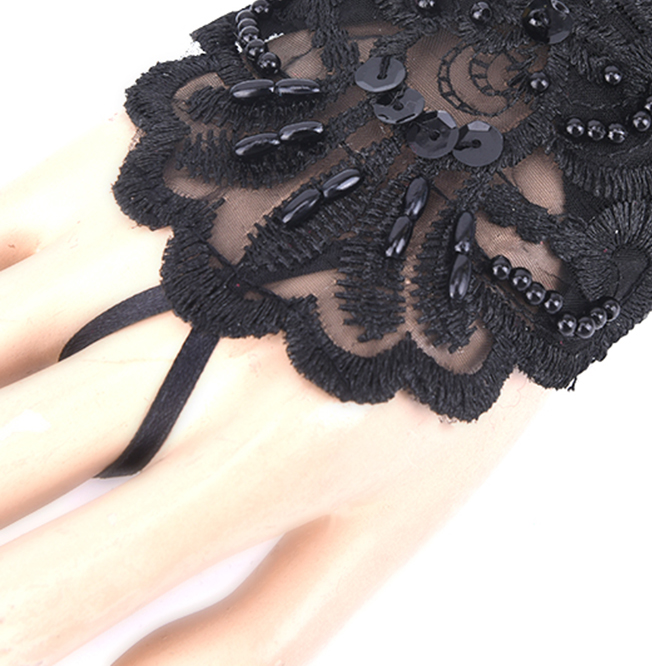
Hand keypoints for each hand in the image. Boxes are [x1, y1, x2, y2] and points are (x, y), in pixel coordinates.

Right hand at [0, 115, 546, 665]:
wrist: (492, 146)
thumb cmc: (458, 335)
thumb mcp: (397, 507)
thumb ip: (257, 629)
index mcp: (272, 448)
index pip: (47, 593)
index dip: (0, 636)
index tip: (11, 634)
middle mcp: (192, 339)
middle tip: (17, 514)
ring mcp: (148, 234)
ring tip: (26, 450)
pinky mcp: (128, 156)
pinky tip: (8, 344)